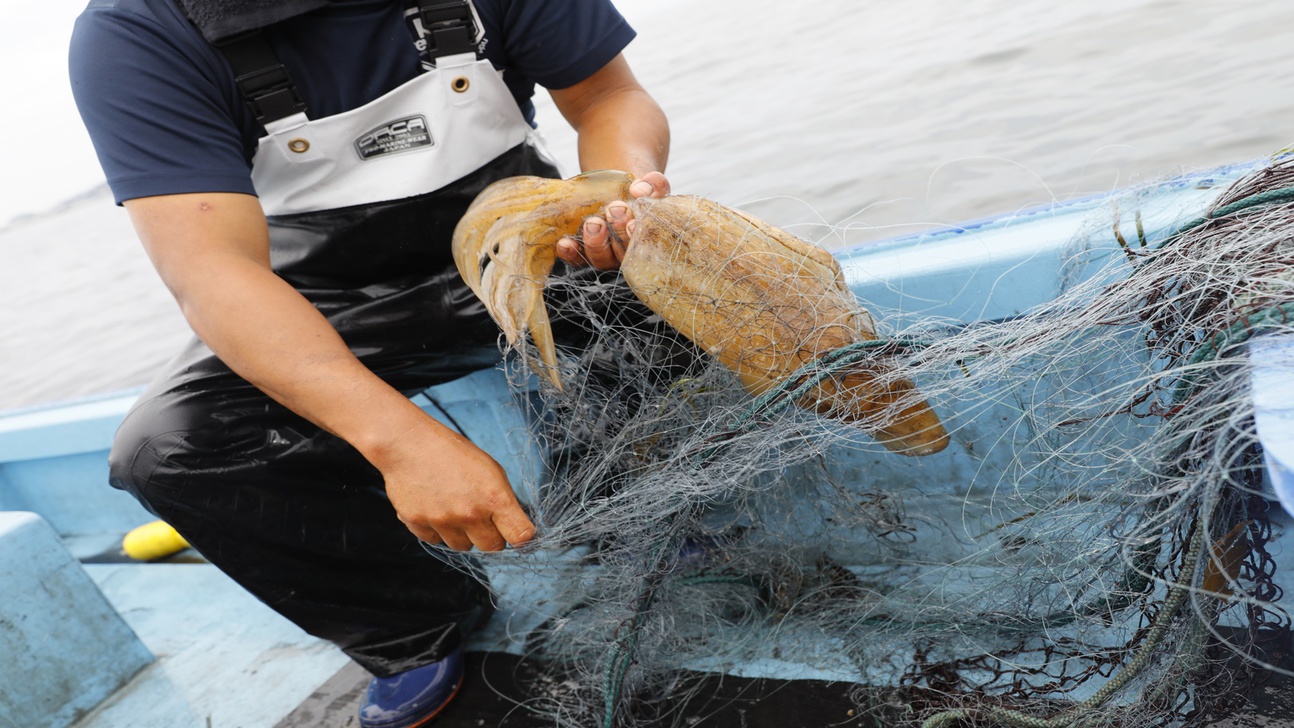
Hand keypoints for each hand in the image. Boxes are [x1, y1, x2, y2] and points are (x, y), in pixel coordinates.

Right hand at [376, 418, 535, 551]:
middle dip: (490, 535)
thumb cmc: (453, 452)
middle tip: (481, 517)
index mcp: (494, 497)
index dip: (521, 537)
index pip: (520, 536)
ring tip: (454, 506)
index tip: (517, 533)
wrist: (409, 444)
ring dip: (462, 533)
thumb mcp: (490, 469)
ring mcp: (443, 521)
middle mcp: (470, 514)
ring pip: (463, 546)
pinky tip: (434, 506)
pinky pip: (436, 541)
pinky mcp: (418, 525)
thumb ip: (502, 500)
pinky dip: (437, 529)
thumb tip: (512, 525)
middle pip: (492, 547)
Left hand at [556, 171, 669, 269]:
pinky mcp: (585, 256)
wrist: (615, 191)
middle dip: (618, 234)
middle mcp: (628, 253)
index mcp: (648, 241)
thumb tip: (640, 189)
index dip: (638, 236)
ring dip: (596, 243)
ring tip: (592, 223)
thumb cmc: (636, 192)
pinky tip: (565, 242)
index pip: (648, 245)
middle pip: (624, 254)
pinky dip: (571, 252)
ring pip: (601, 259)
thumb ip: (653, 184)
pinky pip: (578, 260)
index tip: (632, 223)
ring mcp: (606, 256)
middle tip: (614, 210)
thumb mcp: (648, 185)